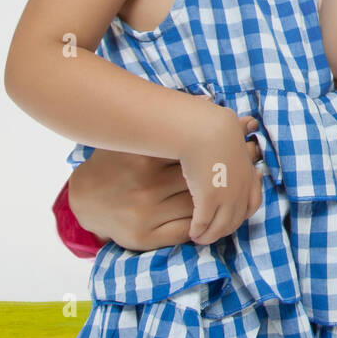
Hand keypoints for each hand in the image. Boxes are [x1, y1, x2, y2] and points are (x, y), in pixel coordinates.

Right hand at [67, 101, 261, 250]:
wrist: (84, 202)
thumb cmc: (116, 163)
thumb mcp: (135, 138)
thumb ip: (168, 122)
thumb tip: (209, 100)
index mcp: (143, 159)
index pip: (192, 153)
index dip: (222, 146)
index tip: (245, 135)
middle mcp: (145, 188)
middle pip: (200, 181)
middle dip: (228, 169)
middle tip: (252, 154)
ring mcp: (145, 215)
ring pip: (199, 207)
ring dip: (224, 198)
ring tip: (242, 181)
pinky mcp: (145, 237)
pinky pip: (187, 229)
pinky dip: (205, 221)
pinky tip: (218, 210)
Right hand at [180, 99, 265, 245]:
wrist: (206, 129)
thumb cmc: (215, 126)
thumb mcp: (235, 132)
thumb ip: (242, 132)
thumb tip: (251, 122)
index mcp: (249, 175)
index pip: (253, 203)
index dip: (242, 213)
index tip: (231, 217)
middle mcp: (242, 189)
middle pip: (237, 219)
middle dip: (225, 228)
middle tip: (212, 233)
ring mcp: (227, 196)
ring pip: (221, 225)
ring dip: (211, 235)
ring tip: (200, 238)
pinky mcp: (209, 199)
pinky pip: (204, 223)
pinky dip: (198, 231)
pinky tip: (192, 233)